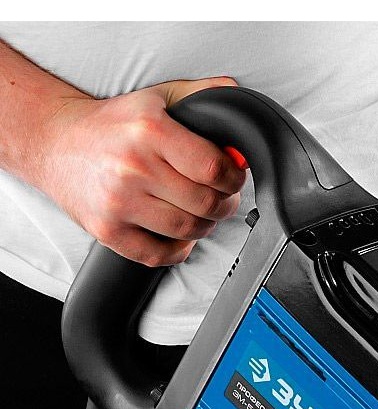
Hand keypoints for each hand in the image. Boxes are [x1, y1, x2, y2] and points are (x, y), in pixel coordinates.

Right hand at [28, 77, 246, 267]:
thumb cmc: (108, 126)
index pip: (213, 169)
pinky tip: (174, 233)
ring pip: (188, 231)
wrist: (53, 141)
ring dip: (203, 226)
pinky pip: (159, 255)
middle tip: (219, 197)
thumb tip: (231, 92)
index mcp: (149, 131)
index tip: (232, 178)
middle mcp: (133, 167)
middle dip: (222, 204)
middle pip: (206, 204)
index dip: (233, 178)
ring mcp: (119, 201)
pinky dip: (177, 249)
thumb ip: (197, 95)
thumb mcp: (154, 99)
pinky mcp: (107, 229)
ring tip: (196, 212)